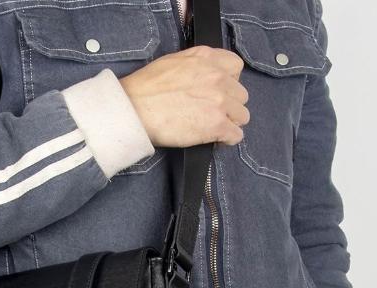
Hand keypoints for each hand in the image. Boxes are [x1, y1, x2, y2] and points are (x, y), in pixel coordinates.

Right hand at [119, 45, 249, 147]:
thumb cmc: (145, 88)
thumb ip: (195, 65)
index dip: (229, 82)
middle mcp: (218, 77)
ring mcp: (220, 102)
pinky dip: (227, 140)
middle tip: (212, 114)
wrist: (134, 109)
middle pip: (241, 95)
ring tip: (213, 129)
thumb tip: (202, 76)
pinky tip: (215, 141)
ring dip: (230, 123)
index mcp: (207, 59)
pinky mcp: (217, 125)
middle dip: (229, 105)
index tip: (218, 92)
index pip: (236, 67)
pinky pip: (236, 136)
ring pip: (242, 116)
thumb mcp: (173, 62)